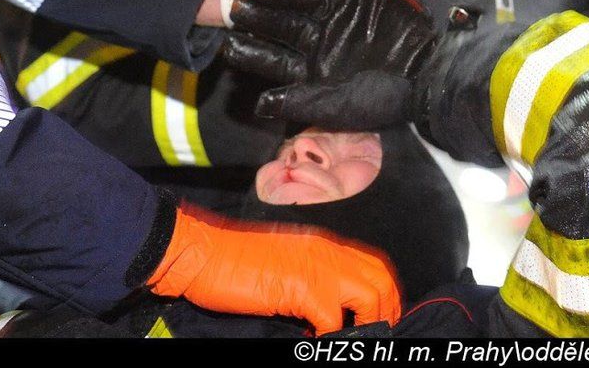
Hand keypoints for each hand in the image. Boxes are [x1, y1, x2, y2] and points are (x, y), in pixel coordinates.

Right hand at [147, 204, 400, 333]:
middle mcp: (328, 251)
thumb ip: (308, 273)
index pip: (373, 263)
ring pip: (370, 298)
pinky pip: (334, 324)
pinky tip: (313, 345)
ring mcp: (319, 268)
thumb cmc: (233, 259)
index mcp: (323, 243)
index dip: (384, 292)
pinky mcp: (304, 289)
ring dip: (366, 326)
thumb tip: (327, 307)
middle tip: (374, 336)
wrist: (202, 252)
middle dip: (385, 311)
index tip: (379, 316)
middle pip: (381, 279)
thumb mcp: (282, 259)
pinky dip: (330, 341)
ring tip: (349, 342)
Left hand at [253, 9, 516, 146]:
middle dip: (256, 17)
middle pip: (279, 25)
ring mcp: (334, 16)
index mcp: (309, 71)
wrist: (426, 73)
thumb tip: (258, 106)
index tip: (229, 45)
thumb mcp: (335, 109)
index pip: (271, 59)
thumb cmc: (380, 100)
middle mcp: (318, 41)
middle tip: (235, 8)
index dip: (250, 52)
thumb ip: (296, 103)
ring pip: (296, 2)